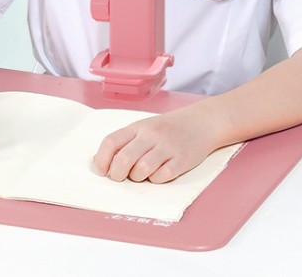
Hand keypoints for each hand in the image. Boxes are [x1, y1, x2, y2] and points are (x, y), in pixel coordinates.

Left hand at [93, 104, 220, 183]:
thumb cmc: (168, 128)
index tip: (102, 171)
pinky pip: (161, 177)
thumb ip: (125, 142)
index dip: (102, 159)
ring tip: (141, 175)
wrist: (202, 122)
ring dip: (137, 178)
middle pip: (124, 158)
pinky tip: (159, 174)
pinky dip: (156, 180)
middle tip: (120, 178)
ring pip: (141, 170)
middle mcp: (151, 135)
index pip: (111, 141)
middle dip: (117, 174)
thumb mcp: (144, 128)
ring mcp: (166, 147)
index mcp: (138, 127)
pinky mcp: (181, 160)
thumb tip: (99, 162)